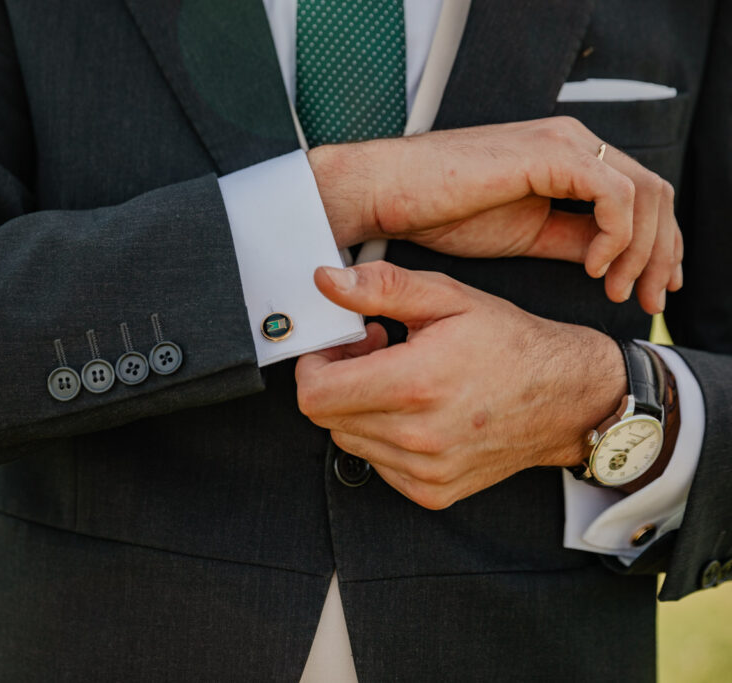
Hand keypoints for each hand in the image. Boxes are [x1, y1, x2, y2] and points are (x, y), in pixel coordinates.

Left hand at [295, 262, 626, 509]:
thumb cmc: (511, 343)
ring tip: (398, 379)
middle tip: (373, 353)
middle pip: (325, 418)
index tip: (340, 345)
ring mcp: (425, 470)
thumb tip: (326, 282)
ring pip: (348, 441)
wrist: (569, 397)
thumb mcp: (447, 297)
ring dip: (358, 409)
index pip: (315, 393)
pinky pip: (377, 463)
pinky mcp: (432, 491)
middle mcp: (417, 436)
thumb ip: (379, 287)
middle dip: (335, 381)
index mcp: (414, 385)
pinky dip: (382, 437)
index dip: (314, 365)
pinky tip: (414, 411)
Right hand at [308, 116, 681, 313]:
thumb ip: (571, 239)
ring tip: (618, 288)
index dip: (658, 247)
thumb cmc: (437, 213)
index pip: (640, 198)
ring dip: (644, 249)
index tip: (650, 290)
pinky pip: (616, 194)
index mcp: (568, 159)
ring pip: (645, 193)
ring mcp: (565, 144)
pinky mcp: (550, 155)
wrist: (387, 192)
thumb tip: (611, 261)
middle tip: (651, 298)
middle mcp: (574, 143)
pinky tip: (594, 265)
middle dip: (663, 252)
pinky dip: (616, 236)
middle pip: (655, 194)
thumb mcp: (523, 235)